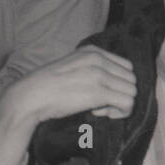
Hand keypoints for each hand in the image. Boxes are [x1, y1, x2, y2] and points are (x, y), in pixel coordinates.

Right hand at [0, 45, 136, 146]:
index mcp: (91, 51)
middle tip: (101, 103)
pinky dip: (119, 113)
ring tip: (98, 109)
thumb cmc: (49, 85)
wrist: (32, 96)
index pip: (126, 67)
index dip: (118, 82)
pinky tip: (99, 113)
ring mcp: (99, 75)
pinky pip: (128, 104)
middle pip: (131, 80)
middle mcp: (98, 59)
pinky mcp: (99, 92)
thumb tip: (114, 82)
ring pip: (132, 92)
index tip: (102, 92)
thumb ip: (92, 67)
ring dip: (119, 105)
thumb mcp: (72, 66)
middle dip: (120, 94)